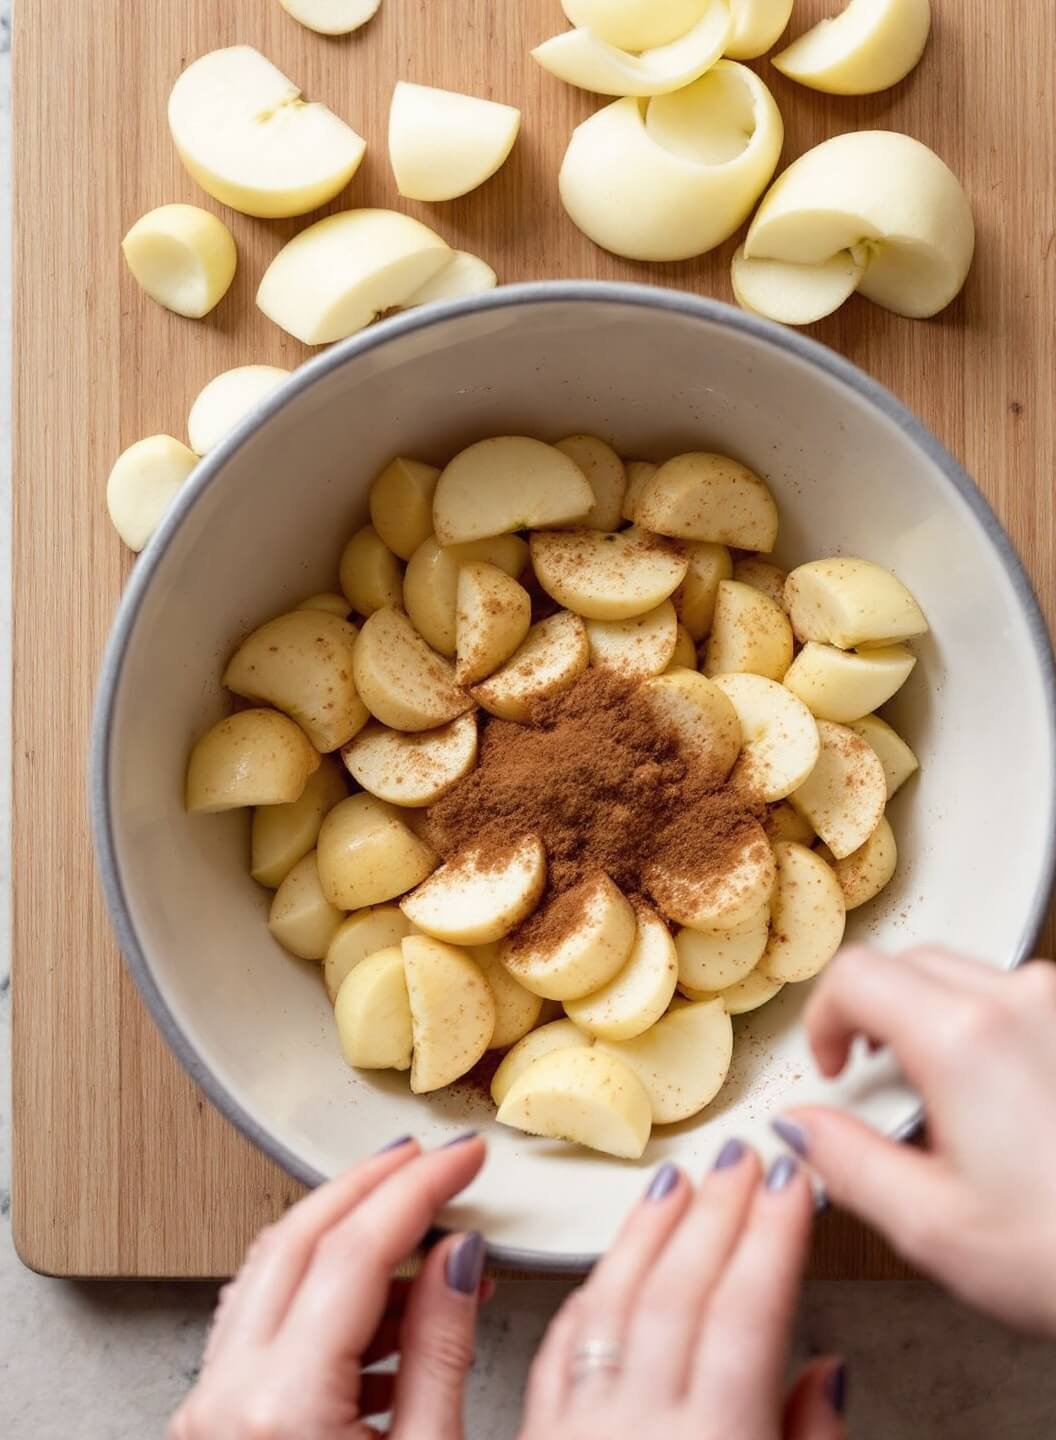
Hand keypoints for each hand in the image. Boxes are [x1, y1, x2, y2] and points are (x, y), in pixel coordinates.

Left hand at [169, 1134, 487, 1439]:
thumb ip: (441, 1353)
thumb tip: (460, 1259)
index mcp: (284, 1409)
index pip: (356, 1251)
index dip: (420, 1188)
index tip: (463, 1158)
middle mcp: (229, 1398)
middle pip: (301, 1237)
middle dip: (374, 1184)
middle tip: (431, 1161)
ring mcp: (210, 1409)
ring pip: (274, 1270)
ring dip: (349, 1237)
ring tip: (426, 1246)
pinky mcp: (212, 1422)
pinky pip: (262, 1321)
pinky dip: (322, 1294)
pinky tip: (384, 1311)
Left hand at [519, 1147, 846, 1439]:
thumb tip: (827, 1373)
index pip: (748, 1315)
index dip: (771, 1237)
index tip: (791, 1180)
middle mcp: (638, 1430)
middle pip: (677, 1293)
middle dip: (715, 1212)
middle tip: (740, 1155)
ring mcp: (576, 1432)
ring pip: (610, 1304)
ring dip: (646, 1232)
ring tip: (676, 1179)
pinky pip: (556, 1350)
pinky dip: (587, 1300)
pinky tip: (607, 1269)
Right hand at [773, 946, 1055, 1333]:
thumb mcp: (933, 1225)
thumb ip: (844, 1163)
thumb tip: (797, 1129)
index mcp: (964, 1039)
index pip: (854, 975)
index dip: (822, 1019)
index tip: (831, 1066)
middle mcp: (1019, 1002)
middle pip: (907, 963)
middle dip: (871, 1013)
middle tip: (870, 1077)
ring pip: (962, 976)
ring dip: (927, 1017)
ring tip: (939, 1098)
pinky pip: (1014, 1000)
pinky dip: (981, 1028)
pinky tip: (993, 1100)